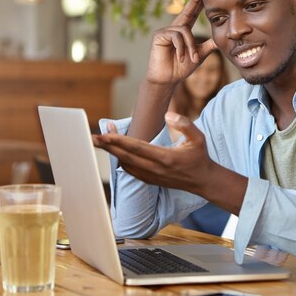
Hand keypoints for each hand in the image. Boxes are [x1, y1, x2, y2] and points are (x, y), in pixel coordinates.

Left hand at [94, 112, 214, 194]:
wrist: (203, 180)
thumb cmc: (199, 156)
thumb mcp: (198, 137)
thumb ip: (185, 124)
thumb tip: (168, 114)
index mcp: (166, 157)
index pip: (137, 147)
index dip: (119, 141)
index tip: (105, 134)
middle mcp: (156, 169)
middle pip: (126, 157)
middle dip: (108, 146)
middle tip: (93, 137)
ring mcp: (152, 176)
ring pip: (126, 164)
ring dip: (113, 153)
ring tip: (101, 141)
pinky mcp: (151, 180)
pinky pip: (131, 171)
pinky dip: (120, 161)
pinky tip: (115, 152)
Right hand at [145, 0, 217, 85]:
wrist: (168, 80)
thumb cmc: (181, 68)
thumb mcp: (199, 55)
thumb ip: (209, 45)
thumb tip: (222, 38)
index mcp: (183, 31)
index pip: (192, 13)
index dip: (197, 2)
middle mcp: (173, 28)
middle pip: (186, 11)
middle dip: (195, 0)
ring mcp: (165, 31)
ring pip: (185, 30)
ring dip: (190, 46)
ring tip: (191, 59)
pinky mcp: (159, 36)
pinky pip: (176, 36)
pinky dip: (181, 48)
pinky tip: (181, 58)